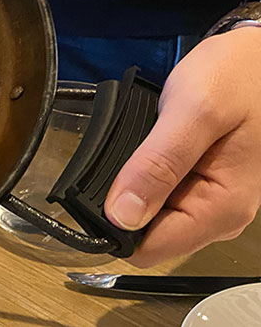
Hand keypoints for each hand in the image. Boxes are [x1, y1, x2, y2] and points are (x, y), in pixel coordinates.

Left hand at [105, 26, 260, 266]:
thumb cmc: (237, 77)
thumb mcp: (194, 113)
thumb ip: (157, 164)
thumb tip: (120, 216)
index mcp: (221, 209)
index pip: (149, 249)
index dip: (113, 229)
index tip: (90, 195)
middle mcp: (220, 216)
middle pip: (148, 235)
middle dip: (122, 204)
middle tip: (112, 157)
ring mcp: (212, 200)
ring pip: (151, 213)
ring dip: (133, 186)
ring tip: (126, 147)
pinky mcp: (204, 183)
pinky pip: (162, 193)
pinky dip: (145, 174)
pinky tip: (141, 148)